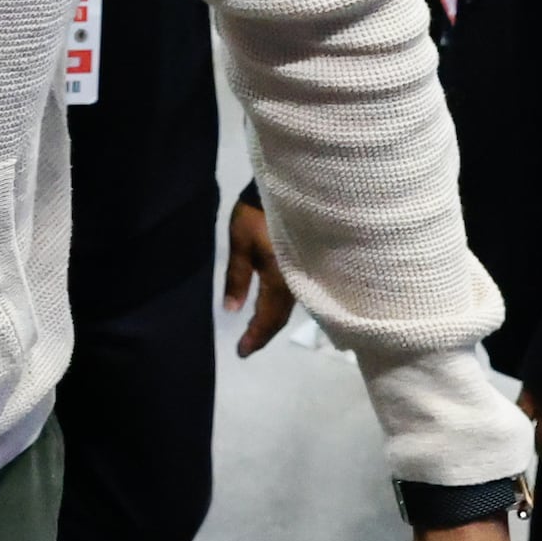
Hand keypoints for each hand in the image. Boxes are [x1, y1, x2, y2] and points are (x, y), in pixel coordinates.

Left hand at [222, 194, 296, 356]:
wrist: (291, 188)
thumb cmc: (258, 214)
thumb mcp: (240, 244)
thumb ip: (237, 277)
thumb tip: (231, 310)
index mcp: (279, 279)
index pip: (267, 318)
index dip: (254, 337)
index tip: (241, 352)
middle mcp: (297, 282)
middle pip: (281, 317)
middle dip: (264, 333)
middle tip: (247, 346)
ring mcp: (306, 273)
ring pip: (290, 307)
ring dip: (274, 320)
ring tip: (258, 330)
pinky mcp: (310, 264)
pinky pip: (297, 293)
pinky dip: (282, 306)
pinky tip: (274, 307)